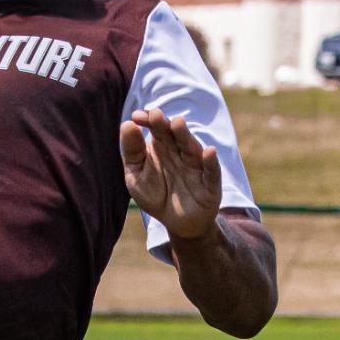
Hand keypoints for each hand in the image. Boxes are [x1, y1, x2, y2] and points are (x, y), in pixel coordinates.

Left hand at [121, 106, 221, 242]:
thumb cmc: (155, 196)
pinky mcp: (210, 184)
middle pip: (173, 134)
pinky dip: (211, 161)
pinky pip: (212, 171)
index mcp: (162, 147)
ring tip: (178, 123)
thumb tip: (127, 124)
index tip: (136, 117)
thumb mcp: (136, 176)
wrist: (177, 224)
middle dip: (165, 125)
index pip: (156, 128)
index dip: (148, 120)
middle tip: (156, 115)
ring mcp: (196, 166)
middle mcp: (180, 152)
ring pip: (191, 148)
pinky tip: (209, 151)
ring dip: (185, 135)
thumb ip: (132, 152)